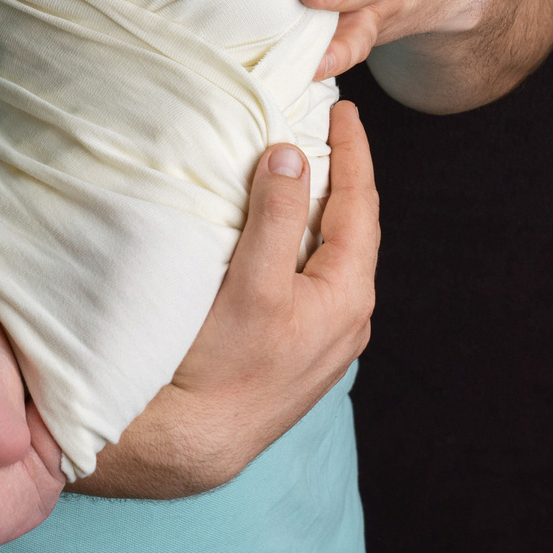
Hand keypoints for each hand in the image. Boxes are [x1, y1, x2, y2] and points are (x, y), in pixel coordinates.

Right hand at [80, 100, 377, 497]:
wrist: (193, 442)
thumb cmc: (221, 364)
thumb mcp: (251, 282)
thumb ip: (276, 217)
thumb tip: (293, 157)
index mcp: (348, 296)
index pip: (360, 205)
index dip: (353, 153)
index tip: (346, 111)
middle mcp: (350, 319)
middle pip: (353, 229)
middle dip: (342, 177)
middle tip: (327, 131)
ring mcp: (327, 339)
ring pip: (333, 256)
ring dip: (321, 210)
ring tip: (304, 171)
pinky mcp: (300, 350)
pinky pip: (314, 278)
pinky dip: (303, 242)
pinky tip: (281, 234)